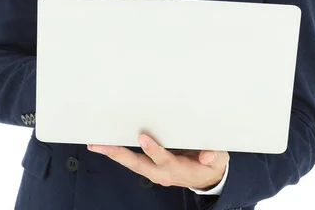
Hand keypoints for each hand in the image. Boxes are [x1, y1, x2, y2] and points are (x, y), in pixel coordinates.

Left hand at [87, 134, 228, 189]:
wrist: (208, 177)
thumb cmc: (211, 164)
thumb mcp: (218, 160)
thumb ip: (214, 155)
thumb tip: (207, 155)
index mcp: (178, 169)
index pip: (163, 160)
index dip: (153, 149)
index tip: (142, 137)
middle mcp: (162, 173)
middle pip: (138, 164)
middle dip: (118, 155)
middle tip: (100, 145)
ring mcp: (155, 171)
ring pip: (131, 163)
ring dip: (113, 154)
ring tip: (96, 144)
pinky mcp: (151, 167)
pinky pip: (132, 161)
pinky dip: (119, 153)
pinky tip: (108, 145)